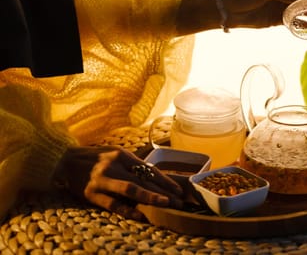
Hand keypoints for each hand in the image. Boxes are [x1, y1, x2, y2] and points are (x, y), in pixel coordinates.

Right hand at [53, 146, 183, 220]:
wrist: (63, 161)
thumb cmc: (94, 158)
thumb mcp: (114, 154)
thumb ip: (132, 164)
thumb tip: (154, 178)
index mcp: (122, 155)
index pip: (149, 169)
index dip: (165, 180)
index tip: (179, 190)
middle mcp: (114, 165)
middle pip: (144, 179)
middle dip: (164, 191)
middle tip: (179, 201)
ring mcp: (102, 179)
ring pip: (131, 189)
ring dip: (151, 197)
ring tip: (166, 204)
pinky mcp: (91, 193)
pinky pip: (113, 204)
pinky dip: (128, 210)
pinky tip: (141, 215)